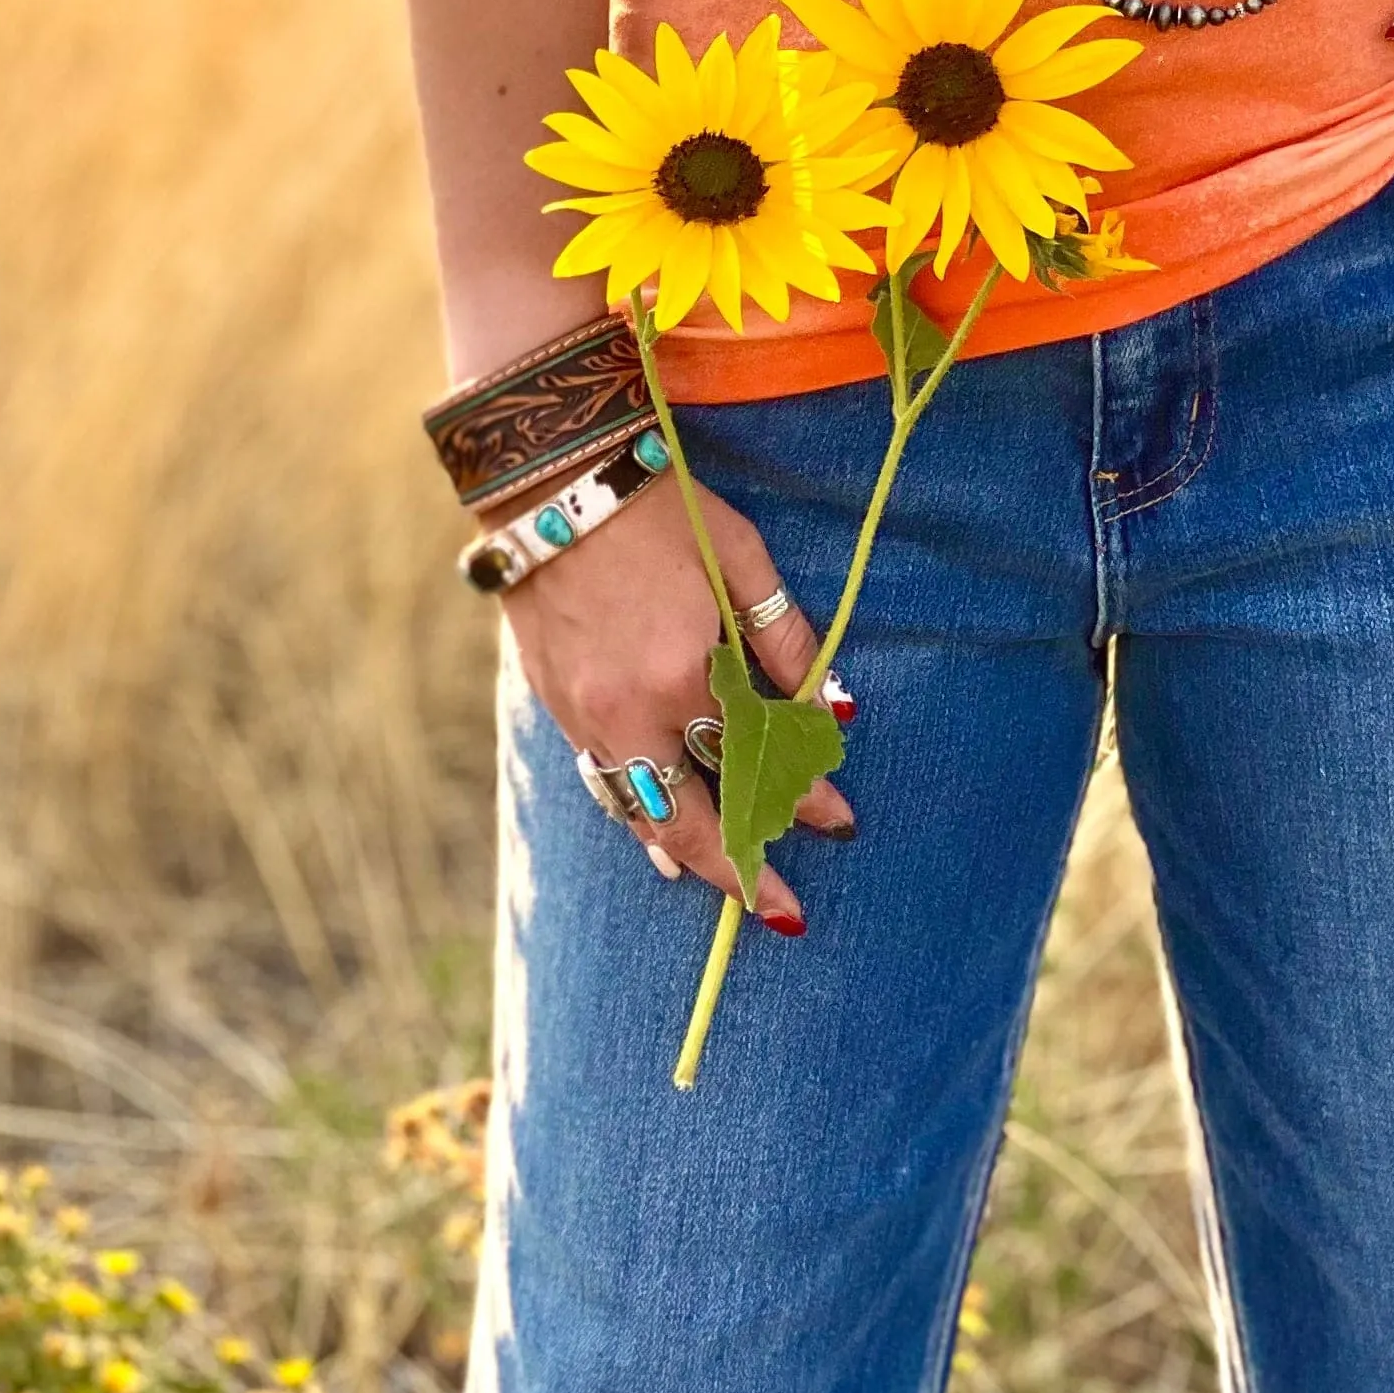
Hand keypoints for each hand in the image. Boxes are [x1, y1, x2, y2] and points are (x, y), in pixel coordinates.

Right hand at [501, 473, 850, 917]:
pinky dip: (633, 815)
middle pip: (689, 818)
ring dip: (685, 855)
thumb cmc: (660, 508)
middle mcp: (632, 710)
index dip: (803, 798)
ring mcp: (586, 715)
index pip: (757, 759)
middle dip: (741, 871)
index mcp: (685, 672)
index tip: (839, 823)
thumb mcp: (739, 557)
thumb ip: (785, 637)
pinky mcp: (557, 706)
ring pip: (638, 811)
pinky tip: (654, 838)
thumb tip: (833, 705)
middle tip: (784, 909)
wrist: (553, 482)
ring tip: (726, 883)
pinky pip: (602, 781)